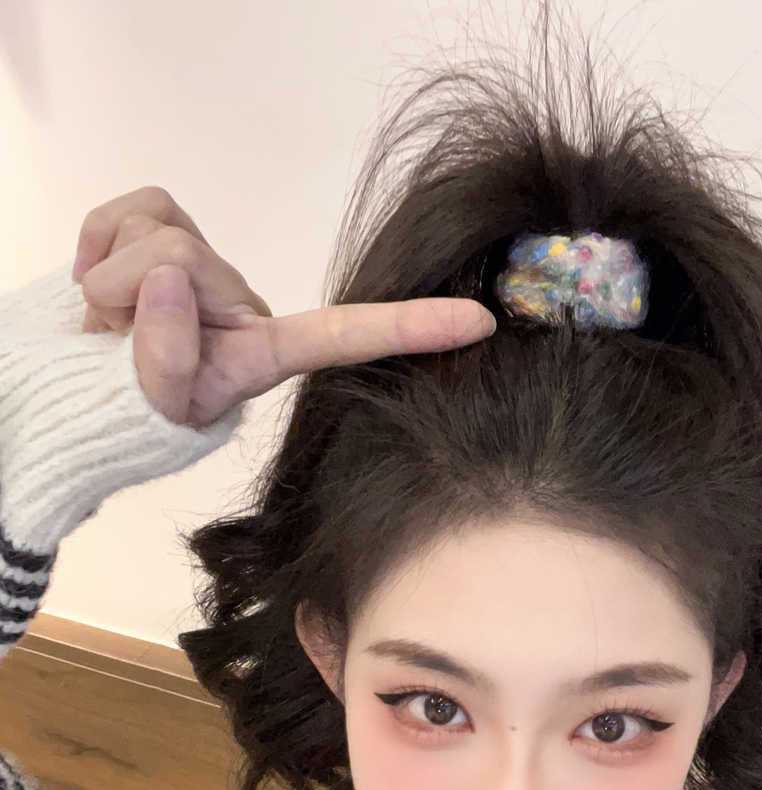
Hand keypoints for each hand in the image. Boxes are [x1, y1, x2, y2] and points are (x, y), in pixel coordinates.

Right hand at [72, 185, 496, 427]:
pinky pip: (125, 214)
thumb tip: (170, 277)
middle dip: (134, 295)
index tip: (481, 324)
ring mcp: (210, 261)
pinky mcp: (166, 220)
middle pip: (188, 261)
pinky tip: (102, 284)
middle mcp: (249, 302)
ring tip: (116, 321)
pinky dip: (93, 248)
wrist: (82, 379)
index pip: (348, 334)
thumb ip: (165, 358)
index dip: (412, 327)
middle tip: (126, 334)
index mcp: (268, 352)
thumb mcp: (156, 405)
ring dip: (110, 282)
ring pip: (156, 238)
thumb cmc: (135, 405)